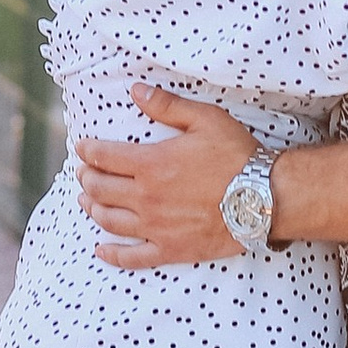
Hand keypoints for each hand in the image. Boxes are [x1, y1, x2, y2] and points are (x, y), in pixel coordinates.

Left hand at [75, 89, 258, 264]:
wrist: (265, 198)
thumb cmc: (237, 156)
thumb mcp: (205, 119)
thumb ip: (167, 105)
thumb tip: (136, 90)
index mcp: (151, 164)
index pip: (104, 156)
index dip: (88, 150)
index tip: (82, 147)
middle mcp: (146, 197)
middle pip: (100, 189)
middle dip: (86, 178)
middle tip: (83, 173)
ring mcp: (156, 226)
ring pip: (109, 220)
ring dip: (92, 208)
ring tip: (86, 200)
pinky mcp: (170, 249)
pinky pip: (132, 257)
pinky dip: (112, 254)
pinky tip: (101, 249)